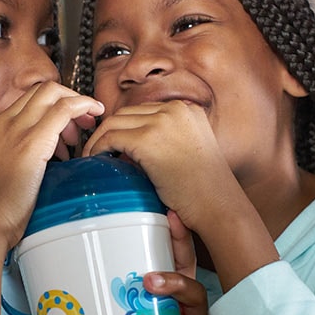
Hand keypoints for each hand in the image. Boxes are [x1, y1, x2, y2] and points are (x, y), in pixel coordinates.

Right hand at [0, 82, 103, 250]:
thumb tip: (37, 168)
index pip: (27, 104)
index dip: (52, 108)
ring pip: (52, 94)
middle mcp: (0, 124)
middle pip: (40, 92)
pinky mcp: (31, 142)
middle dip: (68, 100)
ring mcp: (14, 130)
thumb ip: (13, 164)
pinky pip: (63, 109)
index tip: (67, 127)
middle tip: (84, 123)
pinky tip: (95, 114)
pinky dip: (83, 106)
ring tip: (84, 133)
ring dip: (76, 105)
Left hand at [82, 100, 238, 236]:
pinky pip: (111, 137)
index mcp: (188, 110)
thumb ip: (167, 142)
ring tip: (95, 157)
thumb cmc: (205, 190)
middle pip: (128, 113)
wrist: (219, 205)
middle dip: (110, 130)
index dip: (127, 127)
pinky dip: (98, 148)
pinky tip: (96, 161)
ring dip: (100, 139)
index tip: (116, 144)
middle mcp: (176, 109)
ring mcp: (162, 121)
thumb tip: (133, 149)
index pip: (146, 111)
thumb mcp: (190, 153)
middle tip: (99, 150)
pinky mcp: (147, 139)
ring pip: (114, 121)